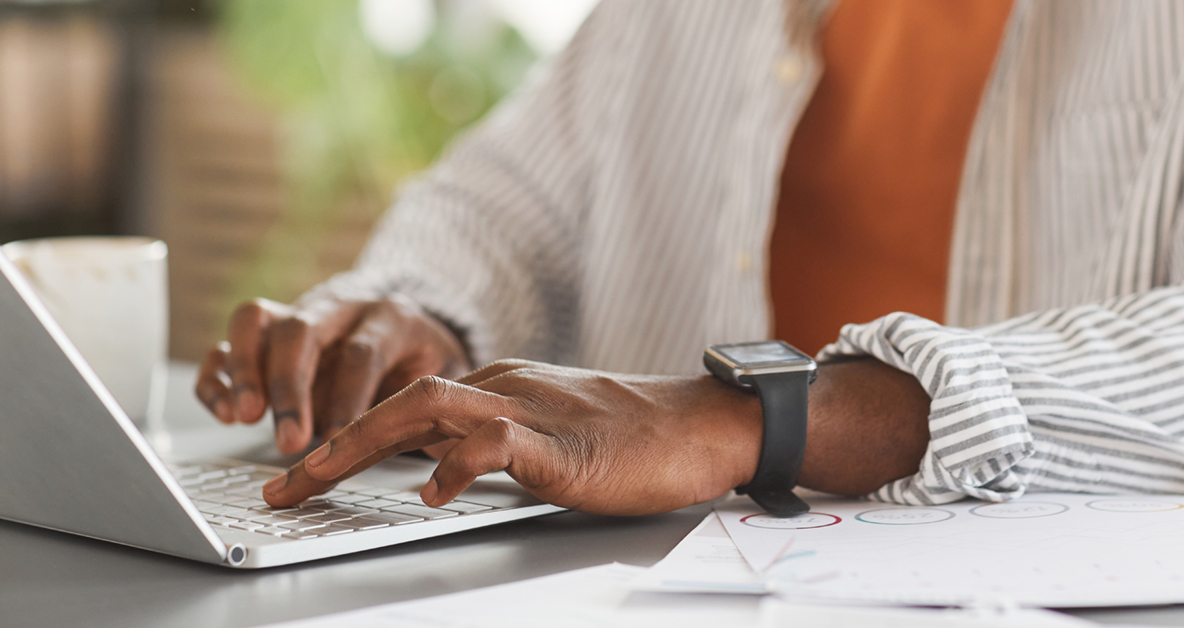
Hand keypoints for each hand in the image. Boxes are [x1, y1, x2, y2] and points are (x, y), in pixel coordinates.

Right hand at [194, 296, 469, 453]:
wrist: (413, 327)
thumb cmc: (429, 364)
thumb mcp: (449, 379)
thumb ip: (441, 408)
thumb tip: (447, 458)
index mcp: (391, 317)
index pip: (360, 352)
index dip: (346, 398)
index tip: (334, 442)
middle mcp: (341, 306)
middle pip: (303, 330)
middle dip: (290, 387)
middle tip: (288, 440)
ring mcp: (301, 313)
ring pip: (258, 321)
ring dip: (245, 371)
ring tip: (242, 418)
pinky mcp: (270, 331)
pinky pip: (231, 340)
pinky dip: (220, 373)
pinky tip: (224, 412)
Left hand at [261, 360, 764, 514]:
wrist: (700, 426)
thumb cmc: (632, 439)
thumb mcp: (546, 437)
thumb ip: (494, 443)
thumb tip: (441, 468)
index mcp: (499, 386)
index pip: (407, 402)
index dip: (348, 434)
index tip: (304, 470)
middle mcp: (503, 387)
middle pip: (399, 400)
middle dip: (331, 442)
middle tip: (281, 486)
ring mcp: (530, 409)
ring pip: (428, 407)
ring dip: (362, 443)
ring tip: (314, 478)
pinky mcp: (561, 441)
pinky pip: (496, 443)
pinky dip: (457, 464)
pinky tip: (433, 492)